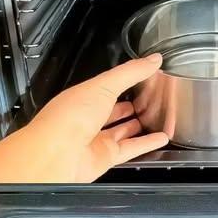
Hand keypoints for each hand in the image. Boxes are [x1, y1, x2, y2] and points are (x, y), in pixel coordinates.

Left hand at [0, 55, 167, 182]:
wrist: (58, 153)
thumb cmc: (68, 118)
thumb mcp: (103, 85)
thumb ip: (130, 73)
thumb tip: (153, 60)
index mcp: (83, 97)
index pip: (106, 86)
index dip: (123, 81)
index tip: (142, 75)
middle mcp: (87, 118)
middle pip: (112, 110)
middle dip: (127, 105)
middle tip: (145, 100)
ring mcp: (95, 139)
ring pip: (121, 131)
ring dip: (137, 126)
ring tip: (152, 119)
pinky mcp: (105, 157)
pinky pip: (130, 149)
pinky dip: (146, 144)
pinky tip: (159, 139)